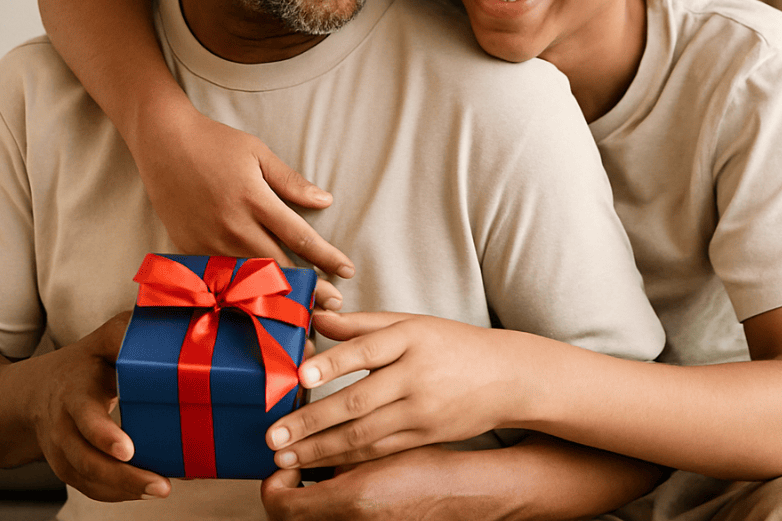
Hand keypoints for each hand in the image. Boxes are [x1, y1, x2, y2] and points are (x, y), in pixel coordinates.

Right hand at [19, 312, 169, 501]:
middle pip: (86, 459)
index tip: (127, 449)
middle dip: (122, 476)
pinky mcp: (68, 469)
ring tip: (160, 488)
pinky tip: (146, 490)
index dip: (103, 435)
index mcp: (72, 394)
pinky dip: (118, 494)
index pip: (84, 417)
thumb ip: (123, 333)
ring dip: (124, 490)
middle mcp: (62, 428)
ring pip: (88, 479)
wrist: (34, 394)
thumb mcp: (98, 342)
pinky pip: (90, 489)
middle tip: (160, 484)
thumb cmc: (80, 365)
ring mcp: (62, 453)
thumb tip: (160, 323)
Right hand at [128, 90, 351, 283]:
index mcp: (254, 199)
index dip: (326, 257)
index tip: (347, 271)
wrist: (162, 142)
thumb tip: (325, 201)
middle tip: (334, 304)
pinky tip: (255, 303)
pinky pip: (220, 275)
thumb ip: (291, 182)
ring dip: (276, 294)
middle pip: (278, 266)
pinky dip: (240, 289)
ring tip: (301, 309)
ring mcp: (208, 239)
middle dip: (309, 286)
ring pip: (249, 277)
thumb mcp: (258, 153)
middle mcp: (232, 225)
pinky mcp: (189, 246)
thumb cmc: (214, 142)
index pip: (300, 236)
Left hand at [261, 445, 477, 520]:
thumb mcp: (378, 446)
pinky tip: (336, 485)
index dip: (275, 481)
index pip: (281, 502)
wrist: (459, 494)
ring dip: (303, 497)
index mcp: (351, 500)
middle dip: (286, 489)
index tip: (285, 461)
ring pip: (307, 520)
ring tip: (314, 473)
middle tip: (292, 467)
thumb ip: (338, 447)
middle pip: (289, 516)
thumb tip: (306, 445)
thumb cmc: (426, 468)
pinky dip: (323, 505)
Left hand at [267, 313, 515, 468]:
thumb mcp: (412, 323)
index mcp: (411, 338)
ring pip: (364, 434)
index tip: (301, 376)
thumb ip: (363, 324)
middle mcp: (415, 375)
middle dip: (312, 421)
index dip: (332, 363)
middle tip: (273, 435)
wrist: (507, 377)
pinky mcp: (425, 436)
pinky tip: (319, 462)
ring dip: (320, 448)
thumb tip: (317, 319)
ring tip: (284, 456)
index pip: (366, 350)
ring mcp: (421, 410)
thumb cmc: (452, 344)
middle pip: (358, 401)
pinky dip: (347, 459)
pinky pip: (379, 450)